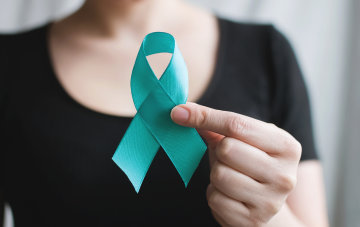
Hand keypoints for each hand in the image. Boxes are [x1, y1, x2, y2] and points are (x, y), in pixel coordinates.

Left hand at [171, 103, 301, 226]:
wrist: (267, 204)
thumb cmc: (252, 164)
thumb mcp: (245, 141)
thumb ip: (217, 126)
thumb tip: (184, 112)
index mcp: (286, 146)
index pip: (237, 125)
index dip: (204, 116)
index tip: (179, 112)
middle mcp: (284, 175)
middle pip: (227, 149)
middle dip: (219, 151)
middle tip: (229, 158)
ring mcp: (270, 202)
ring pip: (219, 175)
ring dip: (216, 174)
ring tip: (230, 176)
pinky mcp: (252, 221)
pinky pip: (214, 198)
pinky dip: (214, 193)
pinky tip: (229, 194)